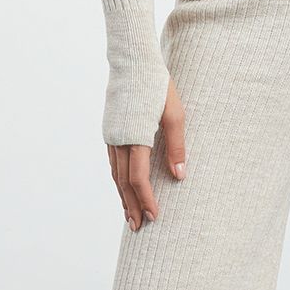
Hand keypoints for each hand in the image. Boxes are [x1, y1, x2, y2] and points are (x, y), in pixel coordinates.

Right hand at [108, 77, 187, 231]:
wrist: (131, 61)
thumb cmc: (158, 86)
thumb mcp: (175, 115)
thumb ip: (177, 147)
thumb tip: (180, 177)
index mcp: (136, 138)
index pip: (138, 179)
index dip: (147, 200)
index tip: (155, 216)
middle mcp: (118, 141)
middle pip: (124, 183)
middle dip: (132, 206)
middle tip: (138, 228)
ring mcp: (111, 136)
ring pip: (115, 174)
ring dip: (123, 196)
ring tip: (129, 214)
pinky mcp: (109, 131)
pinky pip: (112, 163)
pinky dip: (118, 179)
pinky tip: (124, 187)